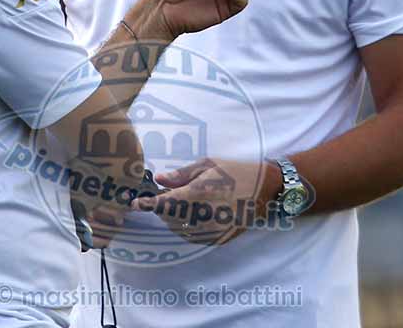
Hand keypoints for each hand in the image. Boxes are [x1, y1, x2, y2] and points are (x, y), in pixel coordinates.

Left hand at [132, 156, 280, 245]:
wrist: (266, 189)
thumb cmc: (236, 171)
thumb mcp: (209, 165)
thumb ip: (182, 175)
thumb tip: (159, 179)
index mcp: (202, 192)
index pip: (167, 203)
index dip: (148, 205)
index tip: (136, 204)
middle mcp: (207, 214)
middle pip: (170, 218)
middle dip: (163, 208)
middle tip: (166, 196)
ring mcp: (214, 229)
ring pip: (180, 230)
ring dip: (173, 219)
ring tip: (181, 204)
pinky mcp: (220, 238)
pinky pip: (193, 238)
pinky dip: (186, 228)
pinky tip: (192, 216)